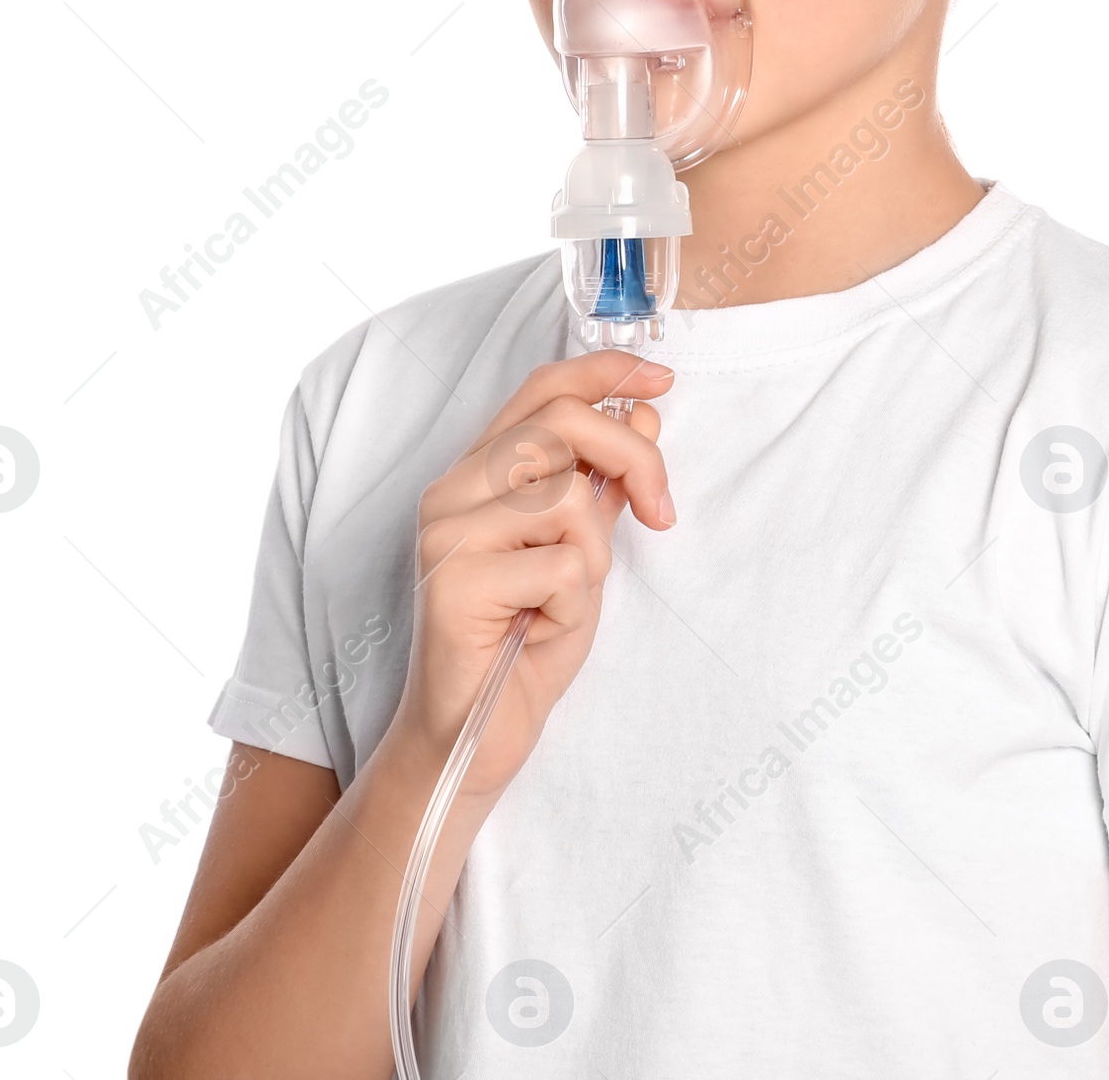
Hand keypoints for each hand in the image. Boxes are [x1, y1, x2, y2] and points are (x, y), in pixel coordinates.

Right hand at [381, 350, 674, 804]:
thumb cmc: (524, 642)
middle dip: (634, 459)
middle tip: (660, 510)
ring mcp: (446, 532)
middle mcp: (453, 490)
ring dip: (593, 557)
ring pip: (568, 497)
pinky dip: (572, 606)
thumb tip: (646, 413)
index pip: (542, 387)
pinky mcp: (453, 581)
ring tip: (561, 601)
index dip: (606, 371)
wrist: (473, 737)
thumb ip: (604, 485)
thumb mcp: (583, 550)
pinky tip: (537, 631)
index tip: (661, 378)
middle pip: (563, 422)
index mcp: (478, 471)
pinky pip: (561, 566)